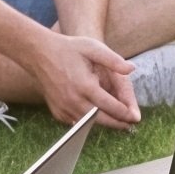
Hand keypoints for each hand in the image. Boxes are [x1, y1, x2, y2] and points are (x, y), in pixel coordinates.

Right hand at [26, 30, 140, 131]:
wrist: (39, 54)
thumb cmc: (69, 49)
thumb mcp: (93, 48)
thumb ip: (113, 60)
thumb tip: (132, 69)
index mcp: (86, 86)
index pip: (111, 107)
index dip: (125, 113)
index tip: (135, 117)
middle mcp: (74, 100)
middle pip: (102, 120)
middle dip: (118, 124)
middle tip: (129, 125)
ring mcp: (64, 108)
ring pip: (89, 124)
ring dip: (103, 124)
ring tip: (117, 122)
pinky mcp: (57, 112)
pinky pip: (76, 122)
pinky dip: (87, 122)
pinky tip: (96, 117)